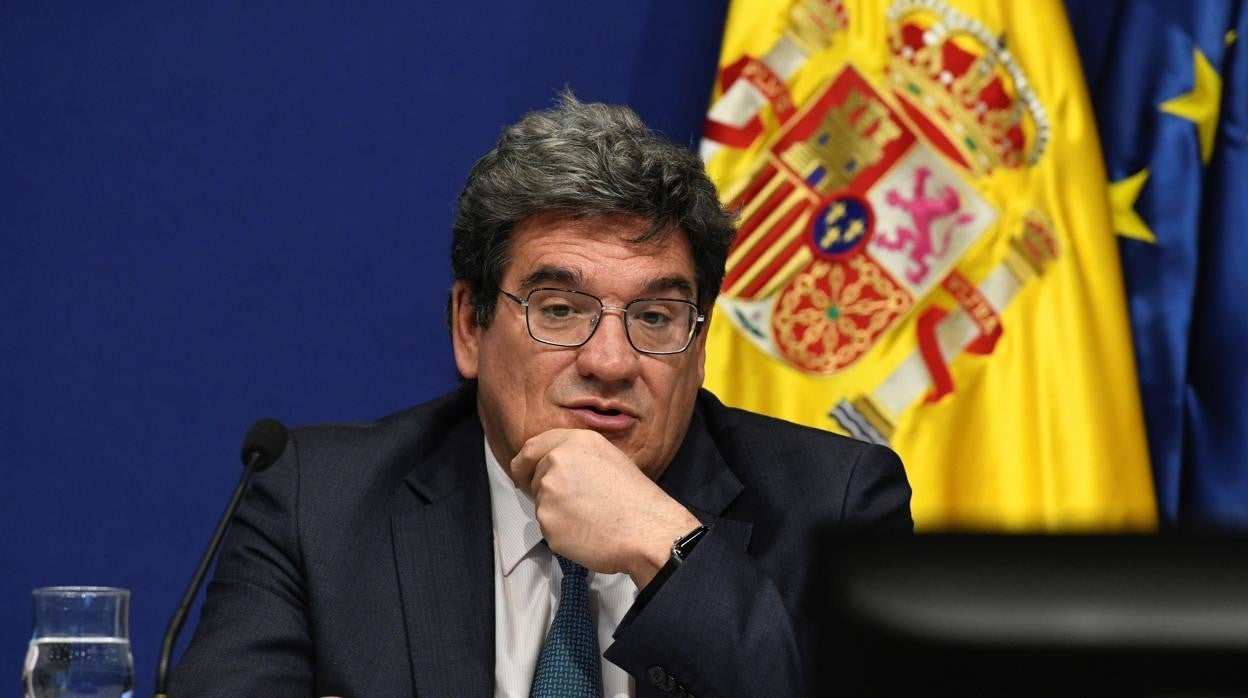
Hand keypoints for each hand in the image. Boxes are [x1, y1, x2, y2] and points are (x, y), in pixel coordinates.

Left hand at [510, 428, 701, 587]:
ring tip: (589, 517)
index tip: (522, 474)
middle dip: (545, 491)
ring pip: (541, 504)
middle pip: (533, 477)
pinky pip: (547, 527)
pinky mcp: (547, 522)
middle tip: (572, 504)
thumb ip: (575, 456)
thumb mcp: (608, 458)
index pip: (530, 448)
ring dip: (557, 512)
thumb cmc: (636, 500)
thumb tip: (553, 467)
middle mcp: (556, 461)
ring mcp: (549, 492)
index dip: (524, 464)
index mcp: (574, 441)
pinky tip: (586, 531)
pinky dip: (561, 533)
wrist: (648, 531)